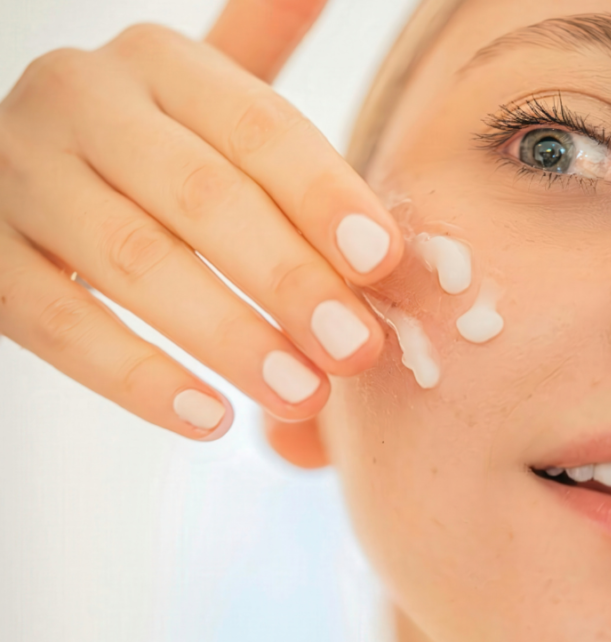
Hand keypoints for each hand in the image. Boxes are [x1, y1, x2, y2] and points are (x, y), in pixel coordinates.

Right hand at [0, 0, 400, 440]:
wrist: (23, 177)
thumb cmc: (155, 157)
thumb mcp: (206, 112)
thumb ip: (263, 89)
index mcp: (161, 66)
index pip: (260, 128)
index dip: (325, 198)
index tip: (384, 265)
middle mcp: (83, 102)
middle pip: (203, 197)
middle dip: (290, 281)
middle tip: (356, 352)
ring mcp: (21, 176)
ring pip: (135, 263)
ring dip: (229, 338)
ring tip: (302, 396)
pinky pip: (59, 323)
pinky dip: (137, 377)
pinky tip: (208, 416)